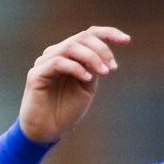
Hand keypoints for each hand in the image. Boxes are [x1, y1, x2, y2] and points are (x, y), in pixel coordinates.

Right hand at [18, 26, 130, 144]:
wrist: (46, 130)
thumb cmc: (66, 110)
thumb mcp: (87, 87)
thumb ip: (93, 69)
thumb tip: (103, 56)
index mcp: (68, 55)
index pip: (88, 35)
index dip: (109, 33)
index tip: (127, 40)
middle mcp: (55, 53)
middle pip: (81, 37)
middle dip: (102, 49)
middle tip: (112, 68)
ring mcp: (44, 62)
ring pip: (70, 47)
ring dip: (92, 58)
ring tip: (104, 73)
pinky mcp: (36, 74)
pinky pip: (58, 62)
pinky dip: (76, 68)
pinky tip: (87, 78)